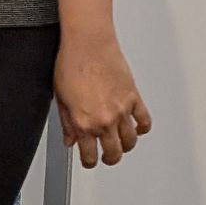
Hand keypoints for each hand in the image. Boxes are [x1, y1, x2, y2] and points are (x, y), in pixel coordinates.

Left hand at [54, 30, 151, 167]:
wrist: (88, 42)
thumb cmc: (72, 63)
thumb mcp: (61, 98)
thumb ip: (67, 123)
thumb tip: (70, 139)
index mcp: (83, 122)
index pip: (90, 156)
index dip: (89, 162)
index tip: (89, 161)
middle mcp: (104, 120)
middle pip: (113, 153)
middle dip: (109, 158)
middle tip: (107, 156)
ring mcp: (121, 110)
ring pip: (130, 141)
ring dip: (126, 146)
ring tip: (121, 145)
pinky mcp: (134, 98)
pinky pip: (144, 121)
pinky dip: (142, 128)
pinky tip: (137, 128)